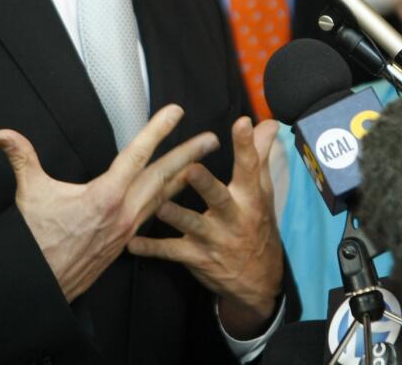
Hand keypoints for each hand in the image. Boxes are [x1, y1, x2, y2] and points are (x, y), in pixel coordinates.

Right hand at [0, 104, 218, 302]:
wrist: (41, 283)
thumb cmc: (36, 240)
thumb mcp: (30, 193)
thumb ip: (21, 158)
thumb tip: (2, 135)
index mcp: (105, 196)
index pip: (137, 155)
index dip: (158, 130)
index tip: (176, 112)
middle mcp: (123, 213)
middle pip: (163, 177)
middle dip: (189, 155)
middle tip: (211, 140)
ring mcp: (127, 230)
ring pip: (163, 198)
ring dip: (184, 178)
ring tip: (203, 163)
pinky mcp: (125, 243)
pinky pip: (153, 216)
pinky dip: (168, 202)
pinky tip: (175, 196)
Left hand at [127, 116, 283, 337]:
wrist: (259, 279)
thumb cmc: (257, 224)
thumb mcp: (262, 191)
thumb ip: (260, 155)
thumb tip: (268, 122)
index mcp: (250, 198)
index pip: (250, 168)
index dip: (247, 146)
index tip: (242, 123)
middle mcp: (233, 218)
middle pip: (219, 199)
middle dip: (205, 185)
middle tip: (191, 169)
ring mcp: (214, 239)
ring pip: (192, 225)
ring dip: (175, 216)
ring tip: (160, 205)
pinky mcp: (197, 257)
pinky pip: (171, 252)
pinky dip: (152, 248)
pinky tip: (133, 243)